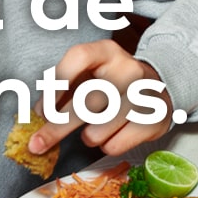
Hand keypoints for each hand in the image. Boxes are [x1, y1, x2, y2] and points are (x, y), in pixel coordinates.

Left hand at [30, 40, 174, 156]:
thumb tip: (38, 115)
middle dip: (57, 128)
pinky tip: (112, 134)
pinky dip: (106, 145)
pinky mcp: (154, 119)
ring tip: (91, 130)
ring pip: (98, 130)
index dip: (56, 84)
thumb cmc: (113, 82)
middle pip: (85, 102)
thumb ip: (64, 88)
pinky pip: (115, 145)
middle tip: (37, 144)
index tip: (41, 111)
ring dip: (87, 137)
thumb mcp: (90, 74)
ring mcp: (144, 94)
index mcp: (107, 52)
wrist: (159, 88)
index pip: (78, 58)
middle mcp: (128, 69)